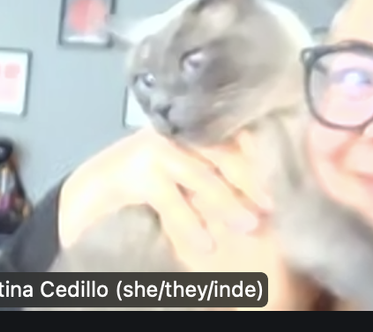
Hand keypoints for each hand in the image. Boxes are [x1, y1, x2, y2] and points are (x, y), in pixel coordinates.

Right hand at [59, 129, 313, 308]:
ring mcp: (153, 150)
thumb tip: (261, 194)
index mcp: (189, 129)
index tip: (283, 176)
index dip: (258, 153)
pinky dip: (189, 222)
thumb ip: (212, 173)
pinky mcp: (134, 174)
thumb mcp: (183, 174)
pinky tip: (204, 243)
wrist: (90, 190)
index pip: (233, 133)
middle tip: (274, 203)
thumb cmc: (144, 183)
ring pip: (200, 174)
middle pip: (222, 151)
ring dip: (226, 201)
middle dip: (250, 178)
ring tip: (248, 224)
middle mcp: (174, 132)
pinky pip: (170, 199)